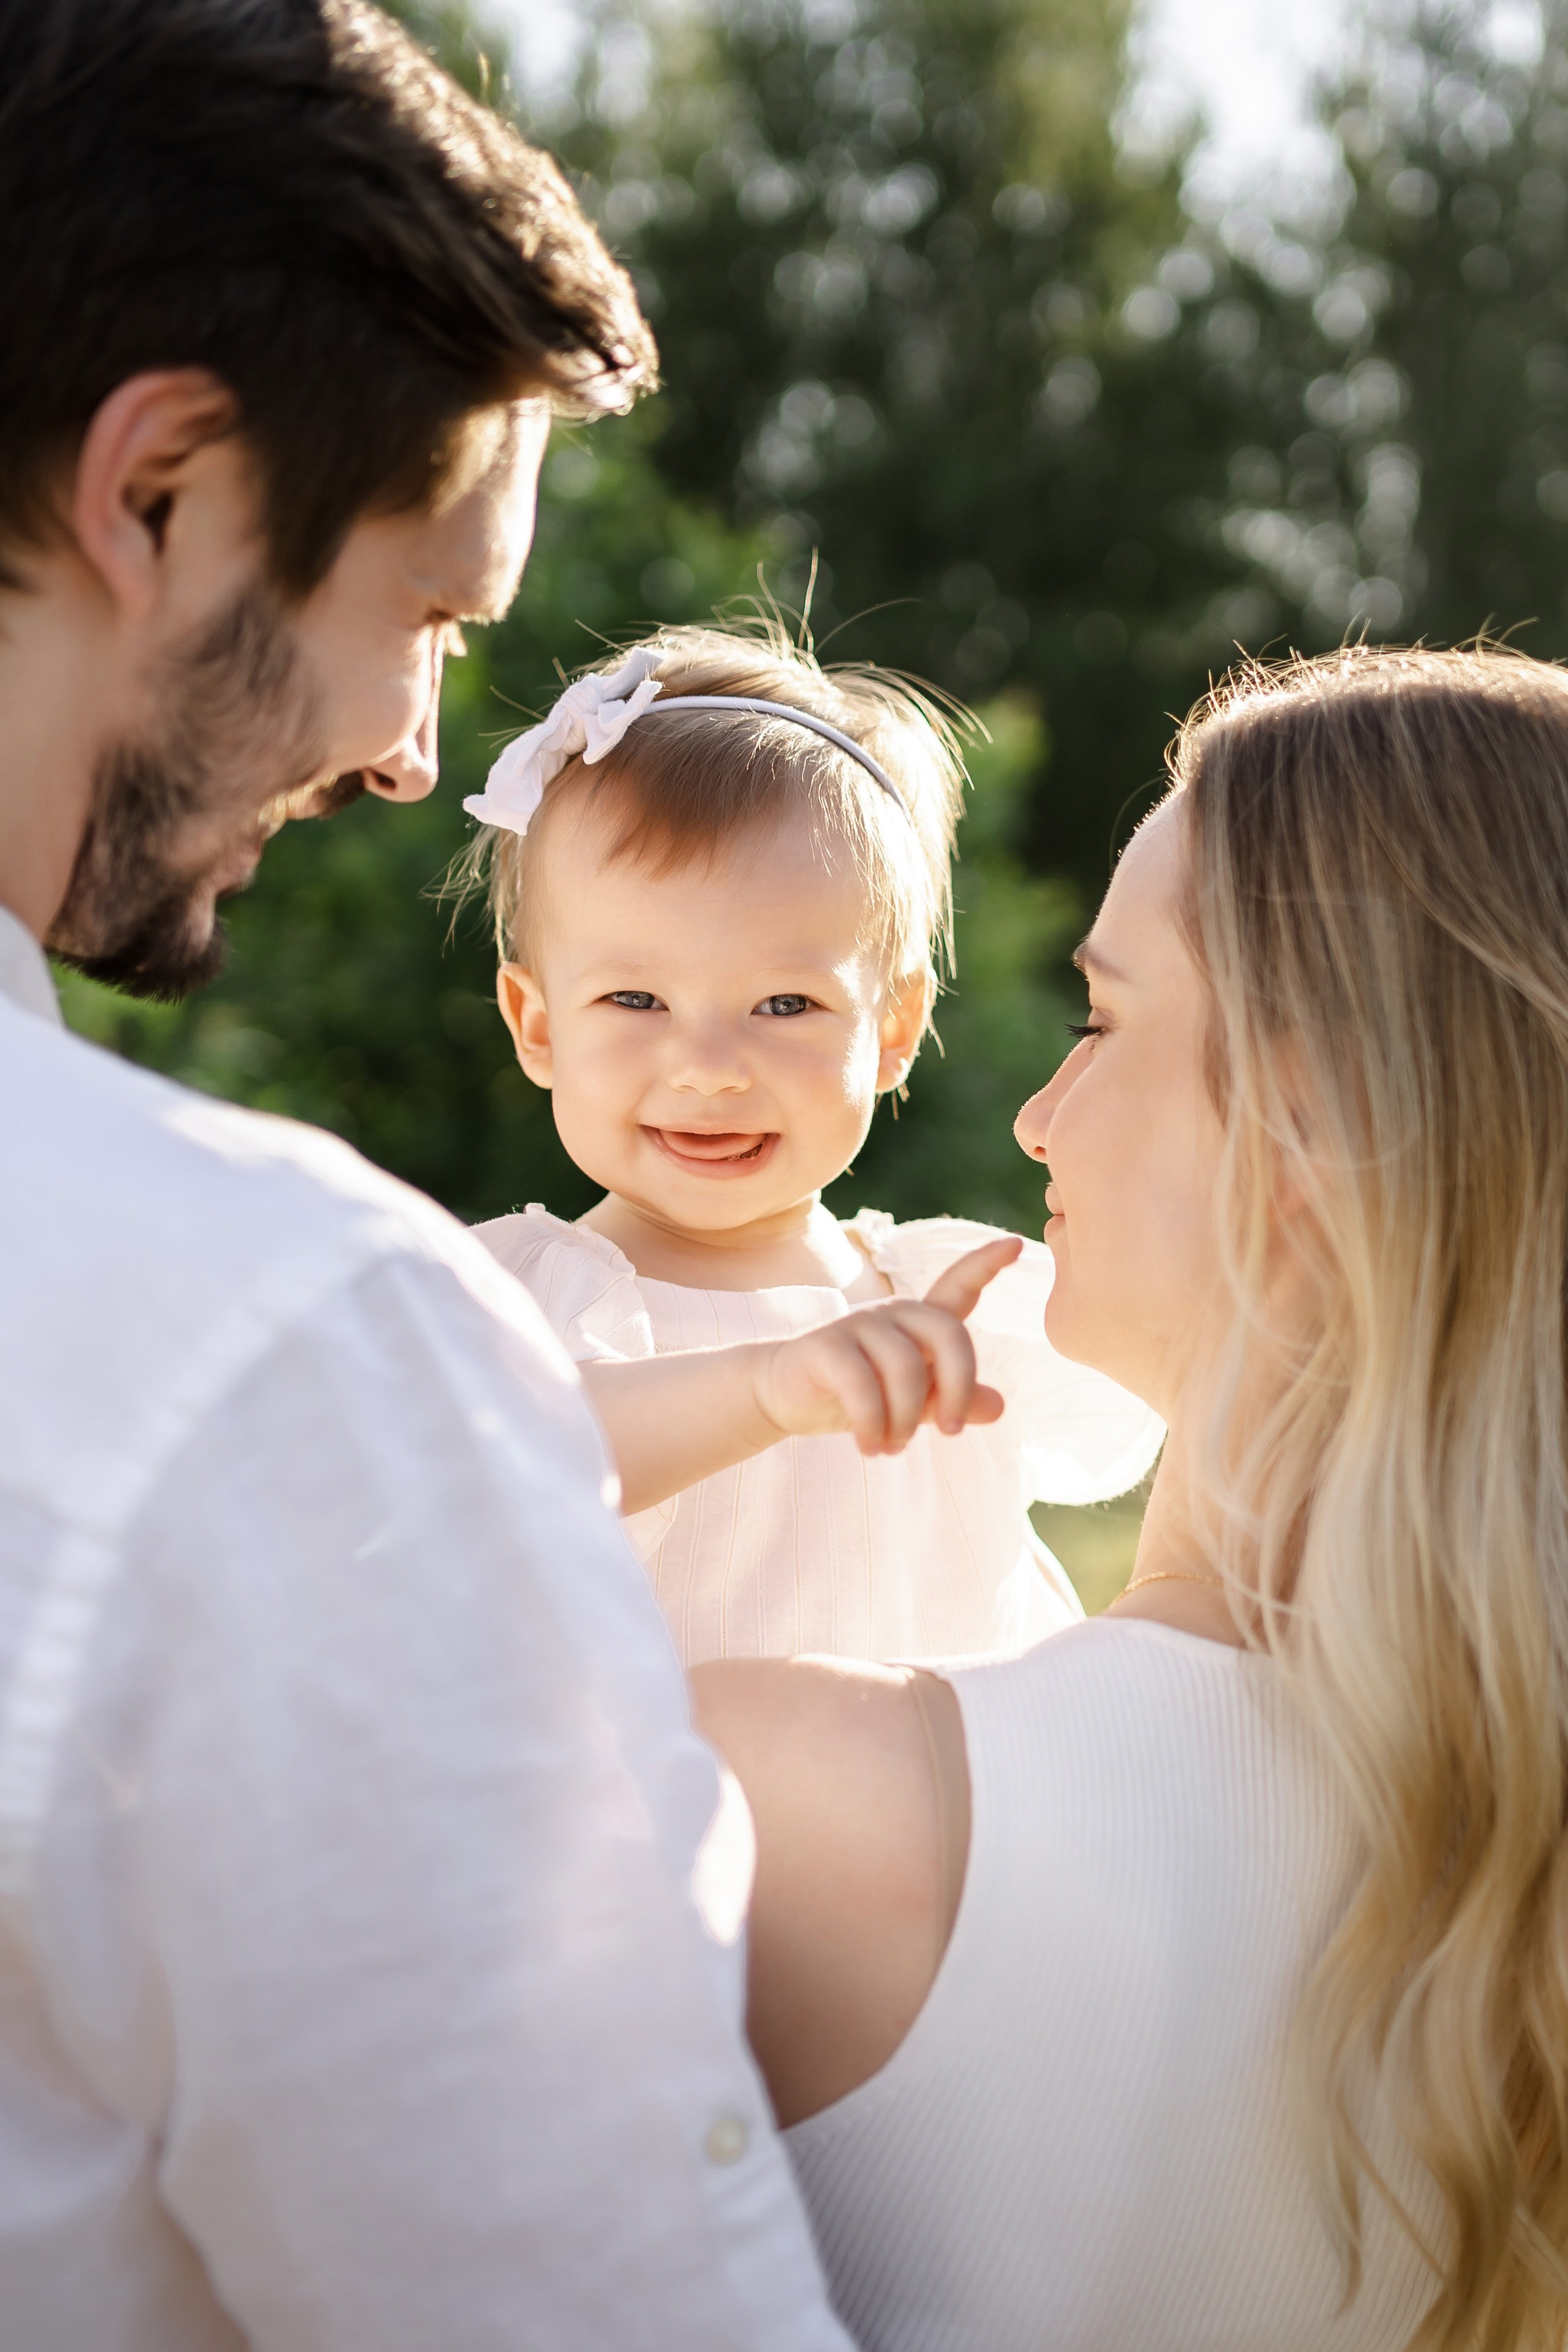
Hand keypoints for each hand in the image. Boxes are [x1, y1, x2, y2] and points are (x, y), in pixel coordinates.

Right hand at [752, 1235, 1022, 1455]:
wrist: (786, 1397)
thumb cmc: (856, 1396)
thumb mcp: (912, 1405)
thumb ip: (952, 1403)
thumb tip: (998, 1407)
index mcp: (919, 1323)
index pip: (958, 1287)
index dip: (985, 1264)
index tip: (1018, 1243)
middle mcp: (893, 1314)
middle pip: (950, 1334)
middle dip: (959, 1387)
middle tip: (953, 1432)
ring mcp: (859, 1324)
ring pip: (907, 1370)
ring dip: (906, 1421)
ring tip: (893, 1448)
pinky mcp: (827, 1345)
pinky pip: (863, 1386)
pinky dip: (872, 1424)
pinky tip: (870, 1447)